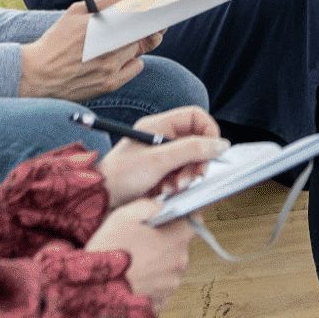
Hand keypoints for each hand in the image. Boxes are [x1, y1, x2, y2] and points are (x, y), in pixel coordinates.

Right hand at [18, 0, 162, 100]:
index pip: (135, 9)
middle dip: (141, 25)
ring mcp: (110, 66)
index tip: (156, 0)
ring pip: (139, 47)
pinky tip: (115, 60)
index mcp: (97, 24)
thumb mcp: (76, 12)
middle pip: (141, 30)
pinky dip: (131, 61)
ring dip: (133, 44)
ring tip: (113, 45)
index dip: (149, 4)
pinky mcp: (111, 84)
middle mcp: (106, 46)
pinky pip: (137, 66)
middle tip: (138, 24)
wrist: (36, 75)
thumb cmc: (56, 41)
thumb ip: (107, 0)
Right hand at [85, 198, 194, 311]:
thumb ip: (149, 205)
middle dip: (166, 241)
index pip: (195, 222)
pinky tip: (133, 278)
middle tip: (141, 242)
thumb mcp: (124, 216)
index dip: (182, 217)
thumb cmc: (108, 251)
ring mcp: (170, 284)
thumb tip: (162, 205)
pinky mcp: (160, 301)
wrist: (90, 291)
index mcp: (176, 240)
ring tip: (134, 262)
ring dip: (157, 263)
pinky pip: (160, 286)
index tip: (169, 218)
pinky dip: (151, 281)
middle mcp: (179, 263)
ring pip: (170, 266)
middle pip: (180, 245)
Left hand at [96, 105, 226, 207]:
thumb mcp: (159, 160)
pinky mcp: (158, 171)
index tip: (213, 150)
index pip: (195, 117)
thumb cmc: (120, 176)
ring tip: (175, 187)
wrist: (97, 200)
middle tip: (195, 176)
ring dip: (187, 175)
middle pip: (195, 141)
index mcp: (158, 125)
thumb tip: (221, 144)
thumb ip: (192, 150)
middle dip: (197, 160)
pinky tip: (166, 191)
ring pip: (189, 160)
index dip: (208, 131)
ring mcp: (159, 154)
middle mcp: (160, 137)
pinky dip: (178, 183)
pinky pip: (179, 173)